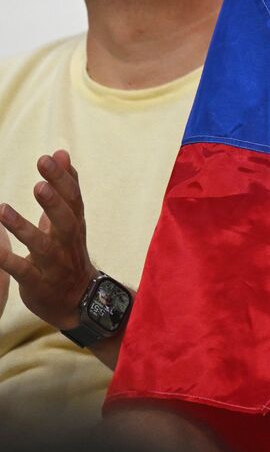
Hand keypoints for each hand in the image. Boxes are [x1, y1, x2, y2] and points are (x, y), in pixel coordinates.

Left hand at [0, 151, 98, 330]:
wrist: (79, 298)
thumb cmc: (68, 252)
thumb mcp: (69, 218)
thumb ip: (64, 186)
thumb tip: (61, 153)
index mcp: (74, 224)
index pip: (73, 198)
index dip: (63, 179)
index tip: (50, 158)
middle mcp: (67, 242)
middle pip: (65, 220)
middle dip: (53, 202)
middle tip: (38, 184)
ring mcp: (54, 264)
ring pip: (41, 245)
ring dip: (23, 228)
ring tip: (3, 210)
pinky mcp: (39, 282)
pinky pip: (23, 271)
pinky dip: (8, 260)